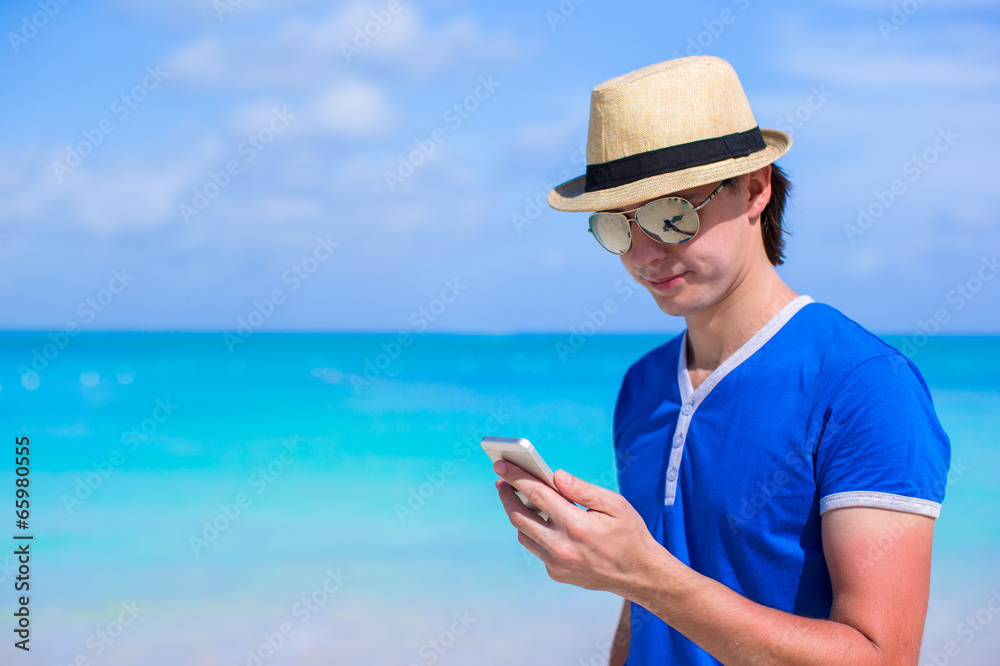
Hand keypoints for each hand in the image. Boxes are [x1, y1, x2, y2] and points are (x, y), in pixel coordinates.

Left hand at [493, 460, 665, 595]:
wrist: (639, 575)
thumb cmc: (629, 534)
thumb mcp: (614, 504)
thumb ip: (582, 489)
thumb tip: (555, 475)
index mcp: (576, 526)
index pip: (536, 495)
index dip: (516, 477)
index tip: (500, 465)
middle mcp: (561, 547)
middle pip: (519, 516)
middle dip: (507, 495)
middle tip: (501, 480)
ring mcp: (556, 564)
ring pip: (524, 534)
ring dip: (518, 514)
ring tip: (518, 497)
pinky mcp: (556, 573)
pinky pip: (536, 548)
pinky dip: (535, 531)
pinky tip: (541, 520)